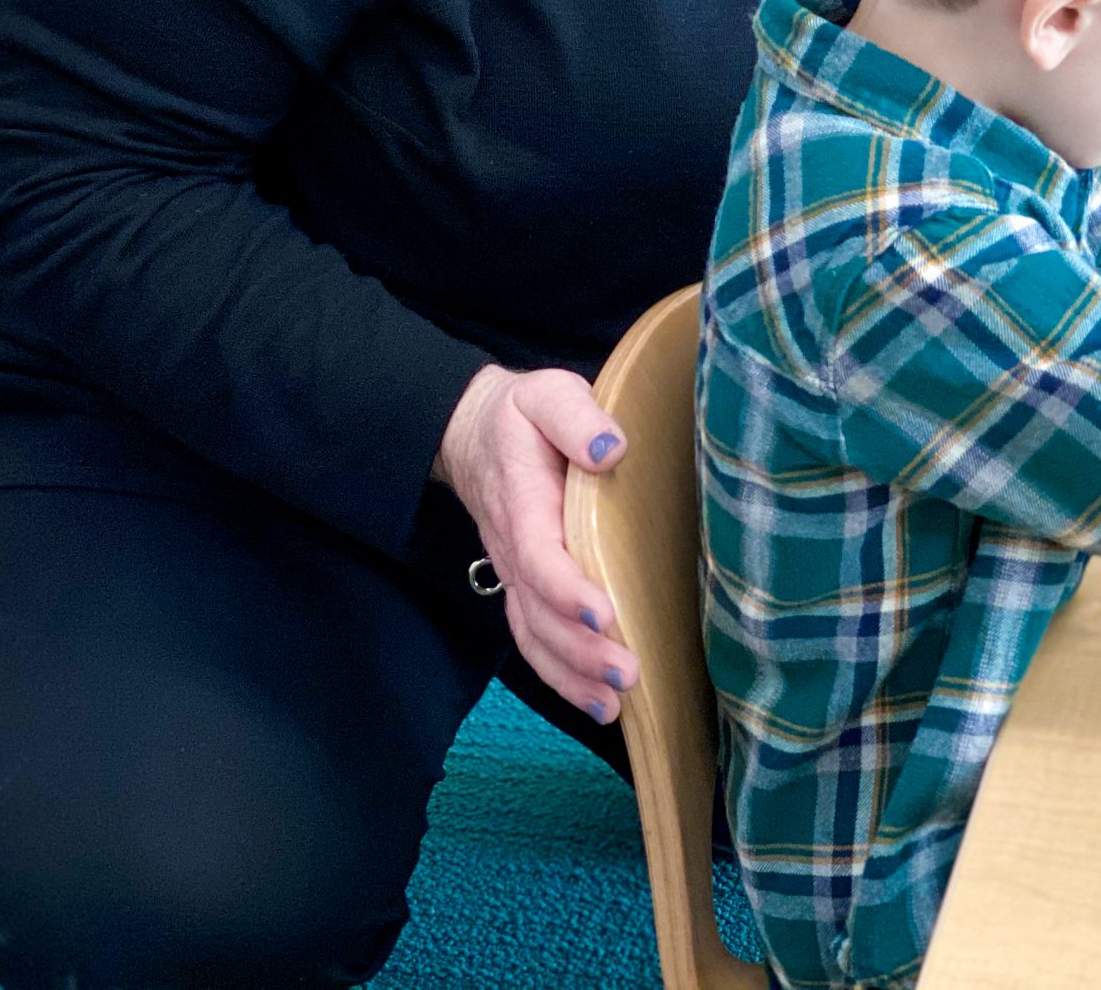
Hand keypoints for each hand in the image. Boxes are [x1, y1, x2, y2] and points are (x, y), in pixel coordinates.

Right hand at [437, 365, 639, 721]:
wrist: (473, 431)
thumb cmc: (522, 414)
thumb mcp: (548, 394)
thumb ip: (576, 417)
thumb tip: (612, 449)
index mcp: (522, 502)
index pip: (539, 557)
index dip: (567, 591)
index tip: (604, 616)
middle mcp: (513, 549)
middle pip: (538, 613)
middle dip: (579, 650)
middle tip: (627, 674)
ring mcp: (514, 574)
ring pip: (534, 637)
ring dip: (572, 676)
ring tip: (617, 704)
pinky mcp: (523, 589)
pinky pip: (535, 641)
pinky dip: (563, 678)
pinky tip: (600, 705)